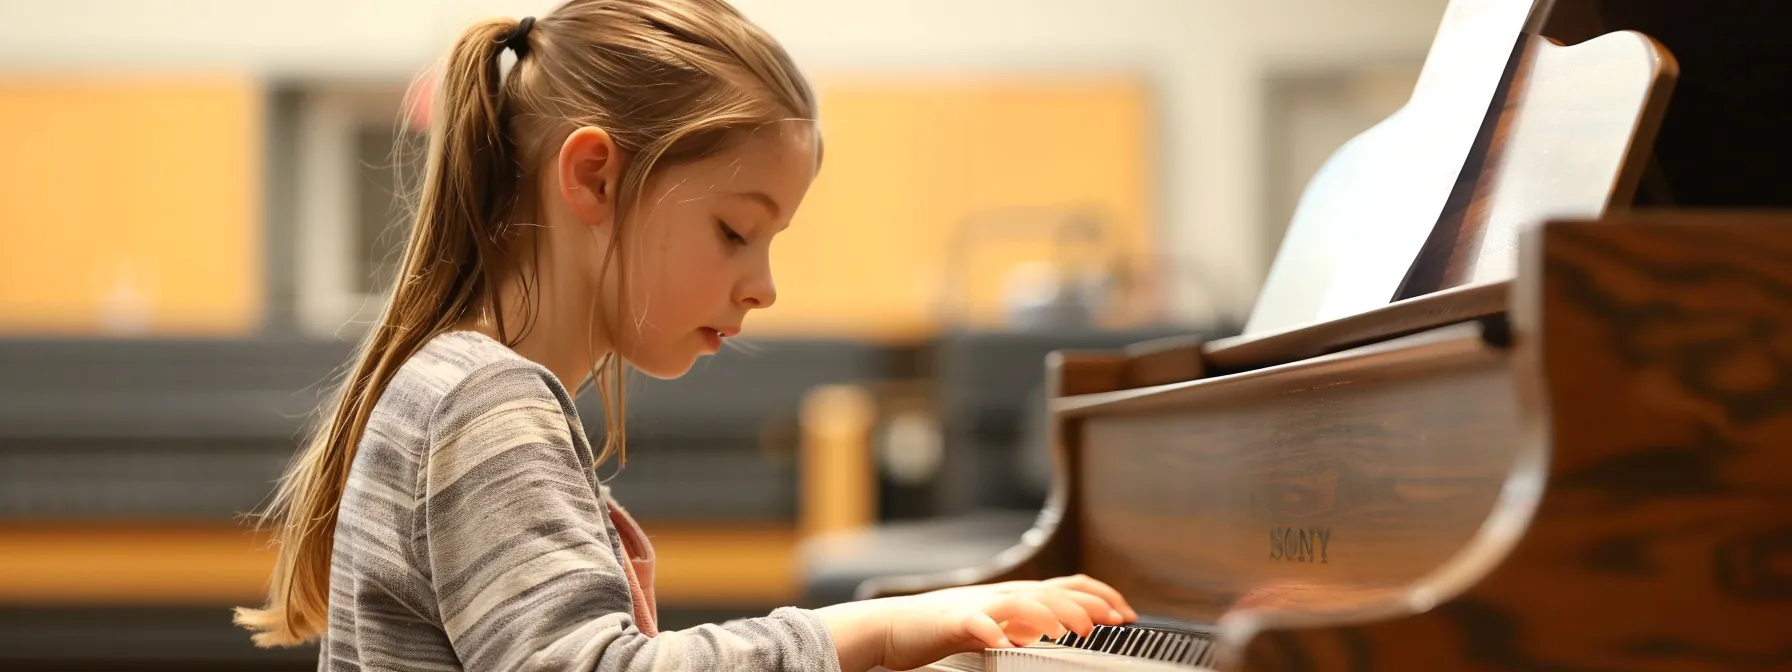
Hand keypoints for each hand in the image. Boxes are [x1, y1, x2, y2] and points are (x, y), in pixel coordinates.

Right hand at [910, 575, 1139, 624]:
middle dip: (1088, 605)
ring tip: (1074, 631)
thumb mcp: (997, 626)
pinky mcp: (953, 621)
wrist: (893, 627)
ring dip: (1052, 615)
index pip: (1068, 585)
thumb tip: (1059, 631)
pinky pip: (977, 624)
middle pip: (1053, 591)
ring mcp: (978, 605)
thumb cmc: (942, 629)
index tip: (1128, 614)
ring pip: (1023, 602)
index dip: (1102, 596)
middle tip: (1114, 623)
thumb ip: (1026, 625)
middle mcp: (1002, 595)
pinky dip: (995, 632)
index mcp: (1016, 595)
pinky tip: (1010, 643)